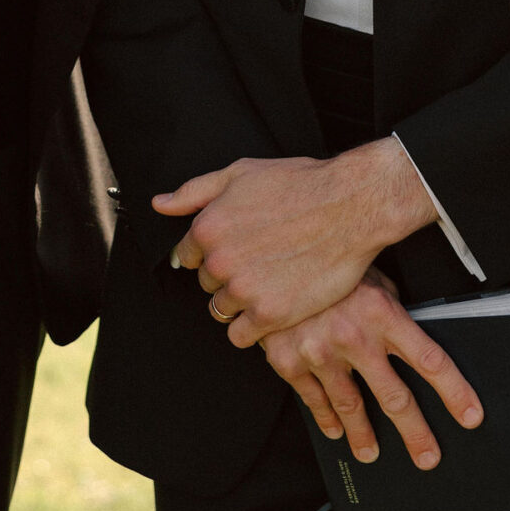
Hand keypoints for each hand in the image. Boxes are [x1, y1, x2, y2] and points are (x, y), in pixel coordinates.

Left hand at [155, 140, 436, 344]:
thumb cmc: (298, 185)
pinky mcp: (271, 314)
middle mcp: (219, 261)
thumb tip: (160, 203)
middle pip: (207, 284)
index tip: (236, 250)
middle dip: (227, 276)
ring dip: (240, 303)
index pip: (188, 255)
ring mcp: (244, 290)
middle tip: (259, 264)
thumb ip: (194, 192)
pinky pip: (241, 337)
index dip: (212, 252)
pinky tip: (272, 309)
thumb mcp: (239, 174)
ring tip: (269, 286)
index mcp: (207, 227)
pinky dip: (253, 328)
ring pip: (221, 310)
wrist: (348, 206)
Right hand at [263, 268, 483, 470]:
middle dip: (416, 434)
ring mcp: (320, 351)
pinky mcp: (288, 360)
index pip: (430, 360)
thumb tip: (407, 334)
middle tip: (428, 457)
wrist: (263, 251)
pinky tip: (334, 430)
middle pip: (396, 398)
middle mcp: (355, 336)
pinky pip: (313, 400)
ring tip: (371, 453)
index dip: (455, 392)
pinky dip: (326, 418)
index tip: (471, 417)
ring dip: (364, 435)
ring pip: (352, 407)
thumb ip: (387, 307)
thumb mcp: (366, 273)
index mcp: (382, 312)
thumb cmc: (324, 260)